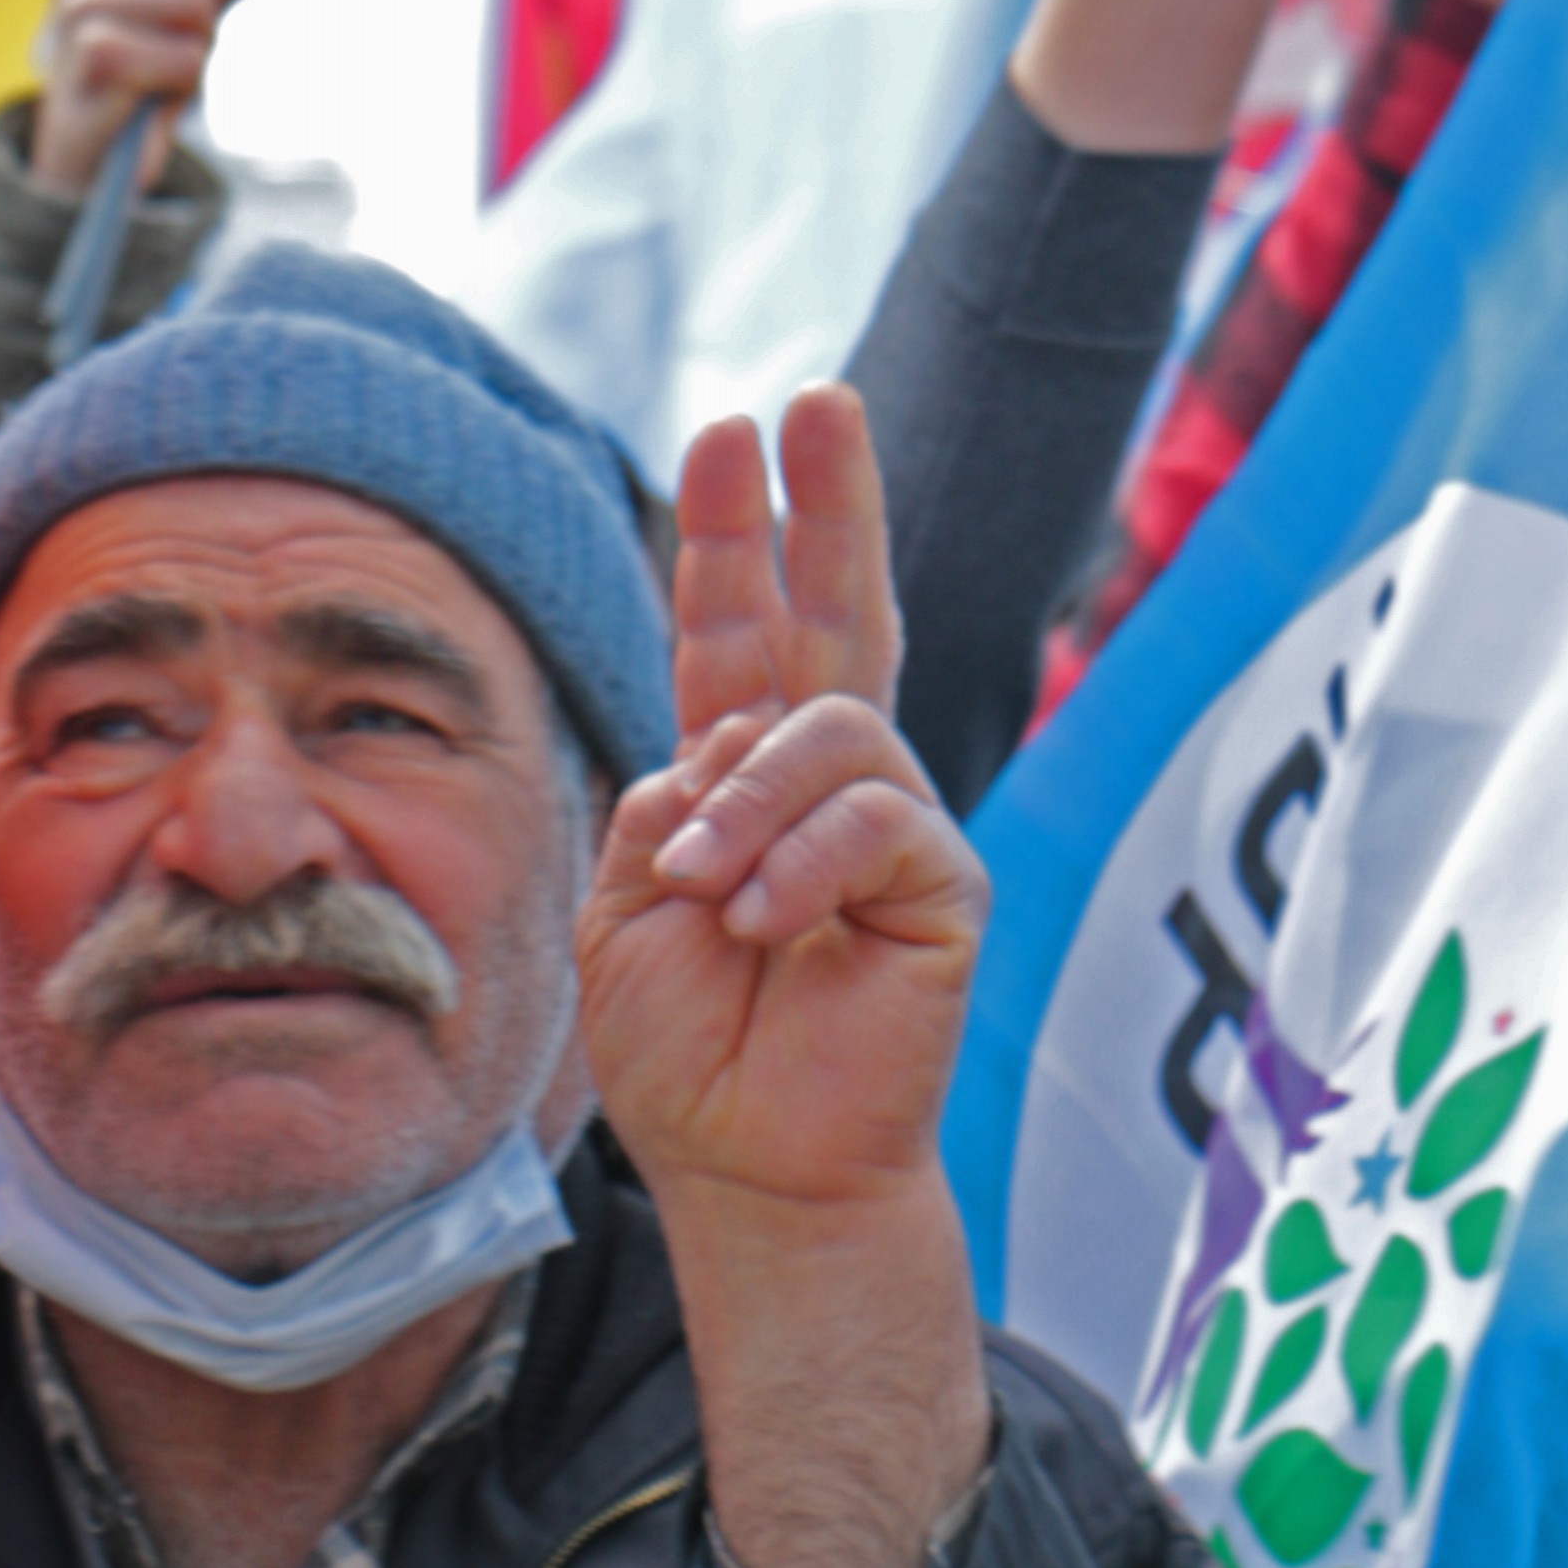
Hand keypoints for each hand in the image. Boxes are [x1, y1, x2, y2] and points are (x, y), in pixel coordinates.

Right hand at [35, 0, 272, 192]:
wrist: (82, 151)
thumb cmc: (139, 68)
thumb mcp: (166, 3)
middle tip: (208, 29)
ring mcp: (80, 5)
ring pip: (196, 1)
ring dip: (201, 45)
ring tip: (170, 67)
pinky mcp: (95, 53)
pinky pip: (187, 55)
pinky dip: (186, 81)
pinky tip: (155, 95)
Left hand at [578, 394, 981, 1221]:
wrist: (749, 1167)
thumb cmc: (687, 1049)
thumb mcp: (623, 905)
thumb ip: (662, 803)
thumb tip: (728, 745)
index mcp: (738, 779)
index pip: (737, 635)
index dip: (732, 539)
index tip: (730, 435)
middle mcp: (824, 784)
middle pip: (837, 615)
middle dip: (825, 505)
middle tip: (817, 400)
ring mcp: (892, 826)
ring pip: (831, 730)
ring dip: (746, 807)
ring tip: (705, 898)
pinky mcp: (944, 883)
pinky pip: (875, 818)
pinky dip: (798, 865)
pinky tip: (761, 925)